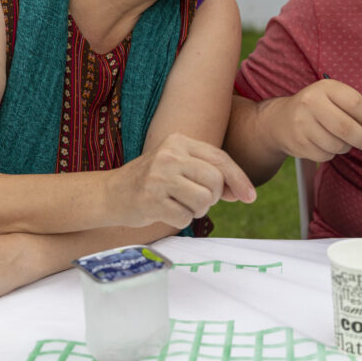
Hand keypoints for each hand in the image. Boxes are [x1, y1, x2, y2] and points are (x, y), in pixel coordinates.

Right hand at [112, 132, 256, 229]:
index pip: (220, 159)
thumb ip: (209, 174)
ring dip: (198, 210)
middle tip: (199, 201)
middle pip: (215, 180)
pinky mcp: (151, 200)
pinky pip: (185, 217)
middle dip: (213, 197)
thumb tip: (241, 191)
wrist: (111, 193)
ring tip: (181, 205)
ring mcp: (159, 177)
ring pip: (203, 200)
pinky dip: (181, 219)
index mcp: (179, 141)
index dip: (239, 179)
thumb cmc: (153, 181)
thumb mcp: (179, 166)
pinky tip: (166, 212)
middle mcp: (169, 155)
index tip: (250, 197)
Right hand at [261, 79, 361, 161]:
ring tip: (340, 139)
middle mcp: (310, 102)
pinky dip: (331, 153)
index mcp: (325, 87)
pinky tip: (324, 143)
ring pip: (338, 145)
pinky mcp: (298, 143)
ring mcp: (302, 124)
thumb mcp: (340, 101)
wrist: (281, 120)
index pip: (355, 103)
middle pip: (347, 128)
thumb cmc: (320, 109)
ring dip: (346, 147)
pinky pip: (326, 155)